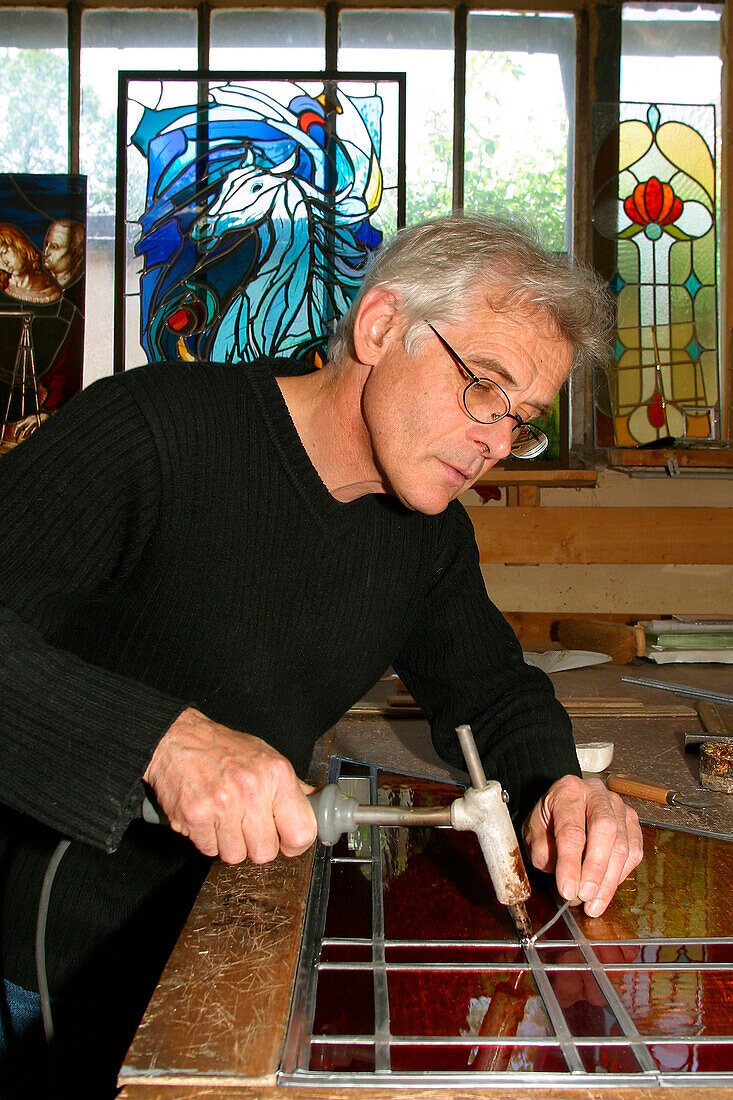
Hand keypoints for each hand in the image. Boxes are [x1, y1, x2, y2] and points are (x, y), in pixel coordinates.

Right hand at [143, 707, 316, 864]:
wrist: (177, 738)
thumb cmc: (222, 748)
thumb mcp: (266, 756)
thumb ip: (291, 786)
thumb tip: (314, 805)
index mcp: (276, 774)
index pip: (301, 832)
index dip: (293, 843)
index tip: (285, 840)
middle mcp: (252, 789)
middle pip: (266, 852)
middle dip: (256, 843)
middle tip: (247, 824)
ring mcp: (222, 804)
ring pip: (236, 856)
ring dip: (230, 843)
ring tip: (224, 817)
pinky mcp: (195, 816)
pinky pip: (209, 850)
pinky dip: (207, 839)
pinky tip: (207, 816)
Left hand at [521, 775, 642, 917]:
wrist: (561, 805)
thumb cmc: (548, 820)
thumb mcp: (534, 833)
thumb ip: (545, 852)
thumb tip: (567, 879)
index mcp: (567, 791)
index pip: (571, 830)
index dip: (570, 863)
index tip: (567, 890)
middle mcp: (596, 794)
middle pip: (604, 831)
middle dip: (595, 869)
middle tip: (584, 896)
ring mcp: (618, 806)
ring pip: (622, 845)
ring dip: (609, 881)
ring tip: (593, 904)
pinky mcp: (632, 821)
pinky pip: (634, 852)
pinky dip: (621, 875)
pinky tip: (606, 890)